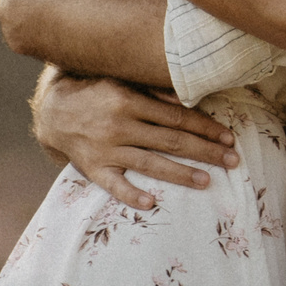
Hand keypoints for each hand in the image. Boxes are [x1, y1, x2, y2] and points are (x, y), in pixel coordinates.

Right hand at [30, 69, 238, 210]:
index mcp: (130, 100)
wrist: (53, 110)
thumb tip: (186, 98)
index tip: (228, 137)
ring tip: (207, 182)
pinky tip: (151, 203)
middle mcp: (120, 125)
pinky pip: (114, 185)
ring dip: (181, 174)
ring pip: (150, 163)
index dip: (205, 127)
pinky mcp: (94, 168)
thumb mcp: (123, 81)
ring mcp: (106, 149)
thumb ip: (153, 90)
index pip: (177, 116)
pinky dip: (130, 195)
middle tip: (232, 161)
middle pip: (171, 140)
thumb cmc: (98, 92)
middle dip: (204, 151)